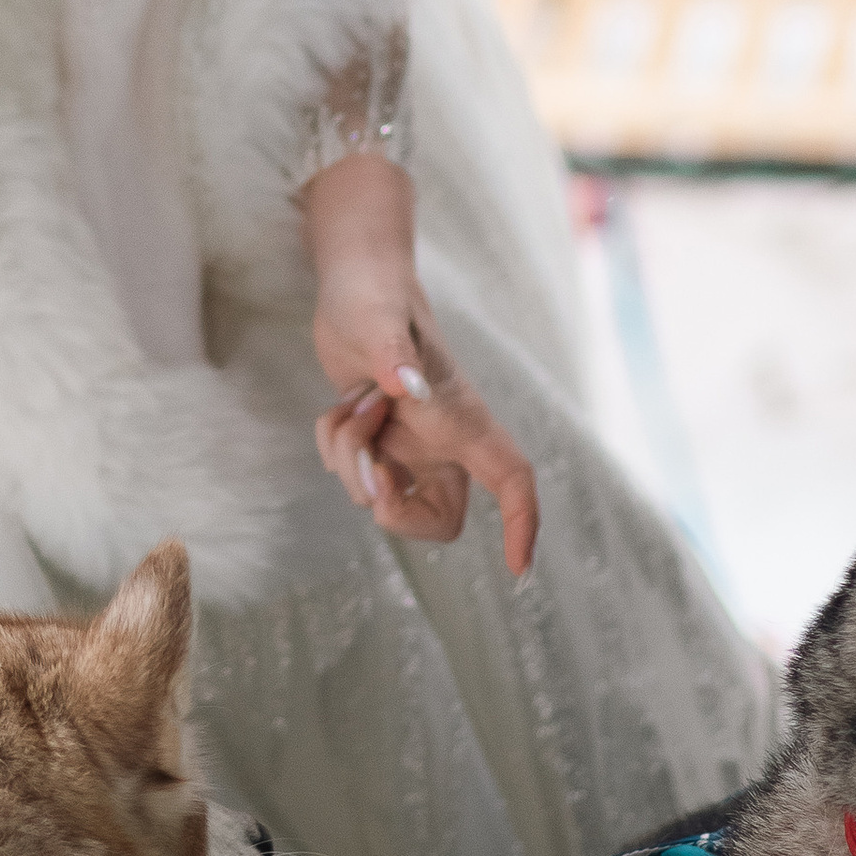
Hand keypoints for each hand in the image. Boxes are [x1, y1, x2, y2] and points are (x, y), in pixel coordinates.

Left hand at [299, 154, 539, 578]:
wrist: (352, 285)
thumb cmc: (377, 297)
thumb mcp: (380, 322)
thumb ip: (394, 356)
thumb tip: (408, 388)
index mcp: (463, 419)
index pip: (512, 479)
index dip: (521, 525)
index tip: (517, 570)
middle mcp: (443, 440)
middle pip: (438, 518)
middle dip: (394, 508)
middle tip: (371, 471)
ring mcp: (409, 444)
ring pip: (381, 496)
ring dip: (349, 457)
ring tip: (353, 403)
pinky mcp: (377, 441)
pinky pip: (349, 474)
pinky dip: (333, 446)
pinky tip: (340, 405)